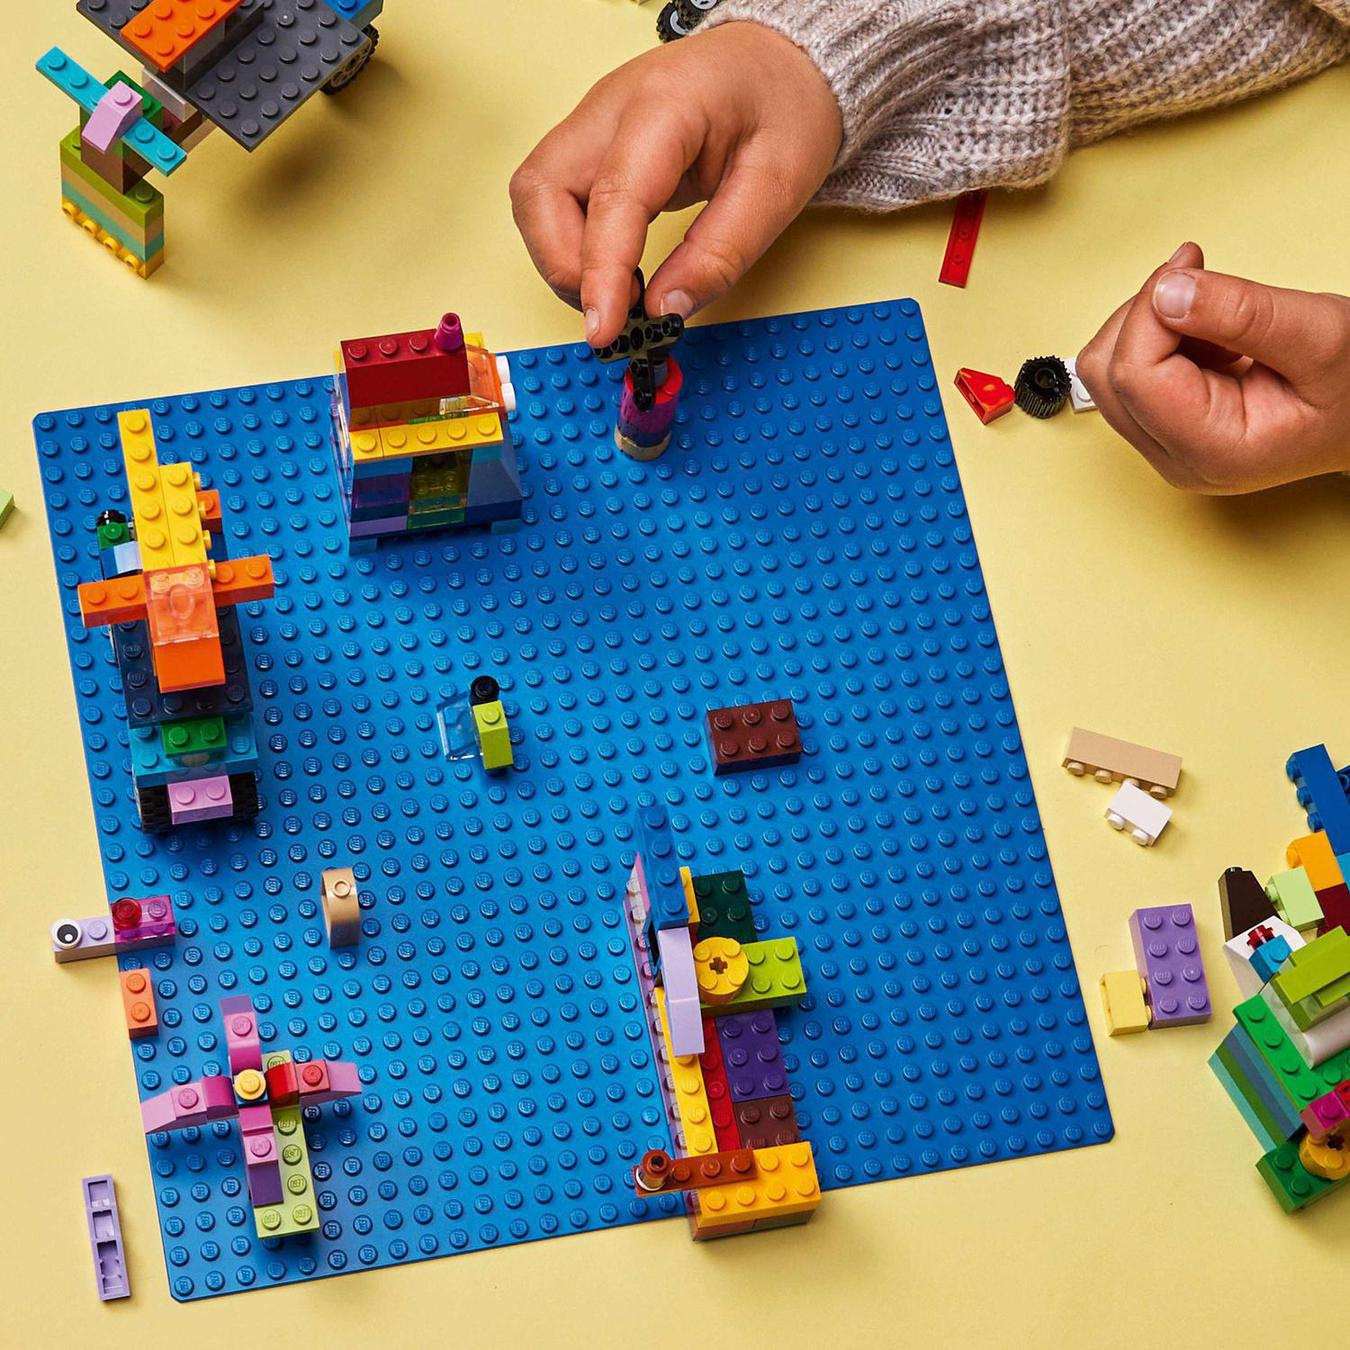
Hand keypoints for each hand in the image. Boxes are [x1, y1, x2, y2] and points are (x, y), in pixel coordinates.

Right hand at [509, 22, 841, 347]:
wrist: (778, 62)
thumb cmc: (782, 107)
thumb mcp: (779, 187)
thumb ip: (720, 254)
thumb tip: (665, 310)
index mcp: (666, 105)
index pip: (612, 197)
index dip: (600, 272)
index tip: (604, 330)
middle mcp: (610, 107)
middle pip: (540, 192)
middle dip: (566, 266)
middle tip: (619, 308)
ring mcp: (592, 123)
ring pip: (536, 200)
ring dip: (565, 261)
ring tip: (622, 291)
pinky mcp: (591, 145)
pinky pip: (554, 202)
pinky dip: (575, 247)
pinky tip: (618, 268)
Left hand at [1076, 242, 1349, 491]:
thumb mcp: (1320, 335)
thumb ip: (1243, 313)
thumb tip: (1166, 290)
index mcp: (1212, 449)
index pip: (1134, 374)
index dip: (1149, 309)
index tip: (1189, 264)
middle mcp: (1175, 458)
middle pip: (1107, 375)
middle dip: (1142, 315)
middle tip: (1199, 279)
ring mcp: (1164, 447)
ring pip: (1109, 373)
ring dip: (1148, 325)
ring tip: (1214, 314)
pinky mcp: (1162, 428)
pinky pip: (1130, 374)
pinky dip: (1158, 338)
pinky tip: (1209, 335)